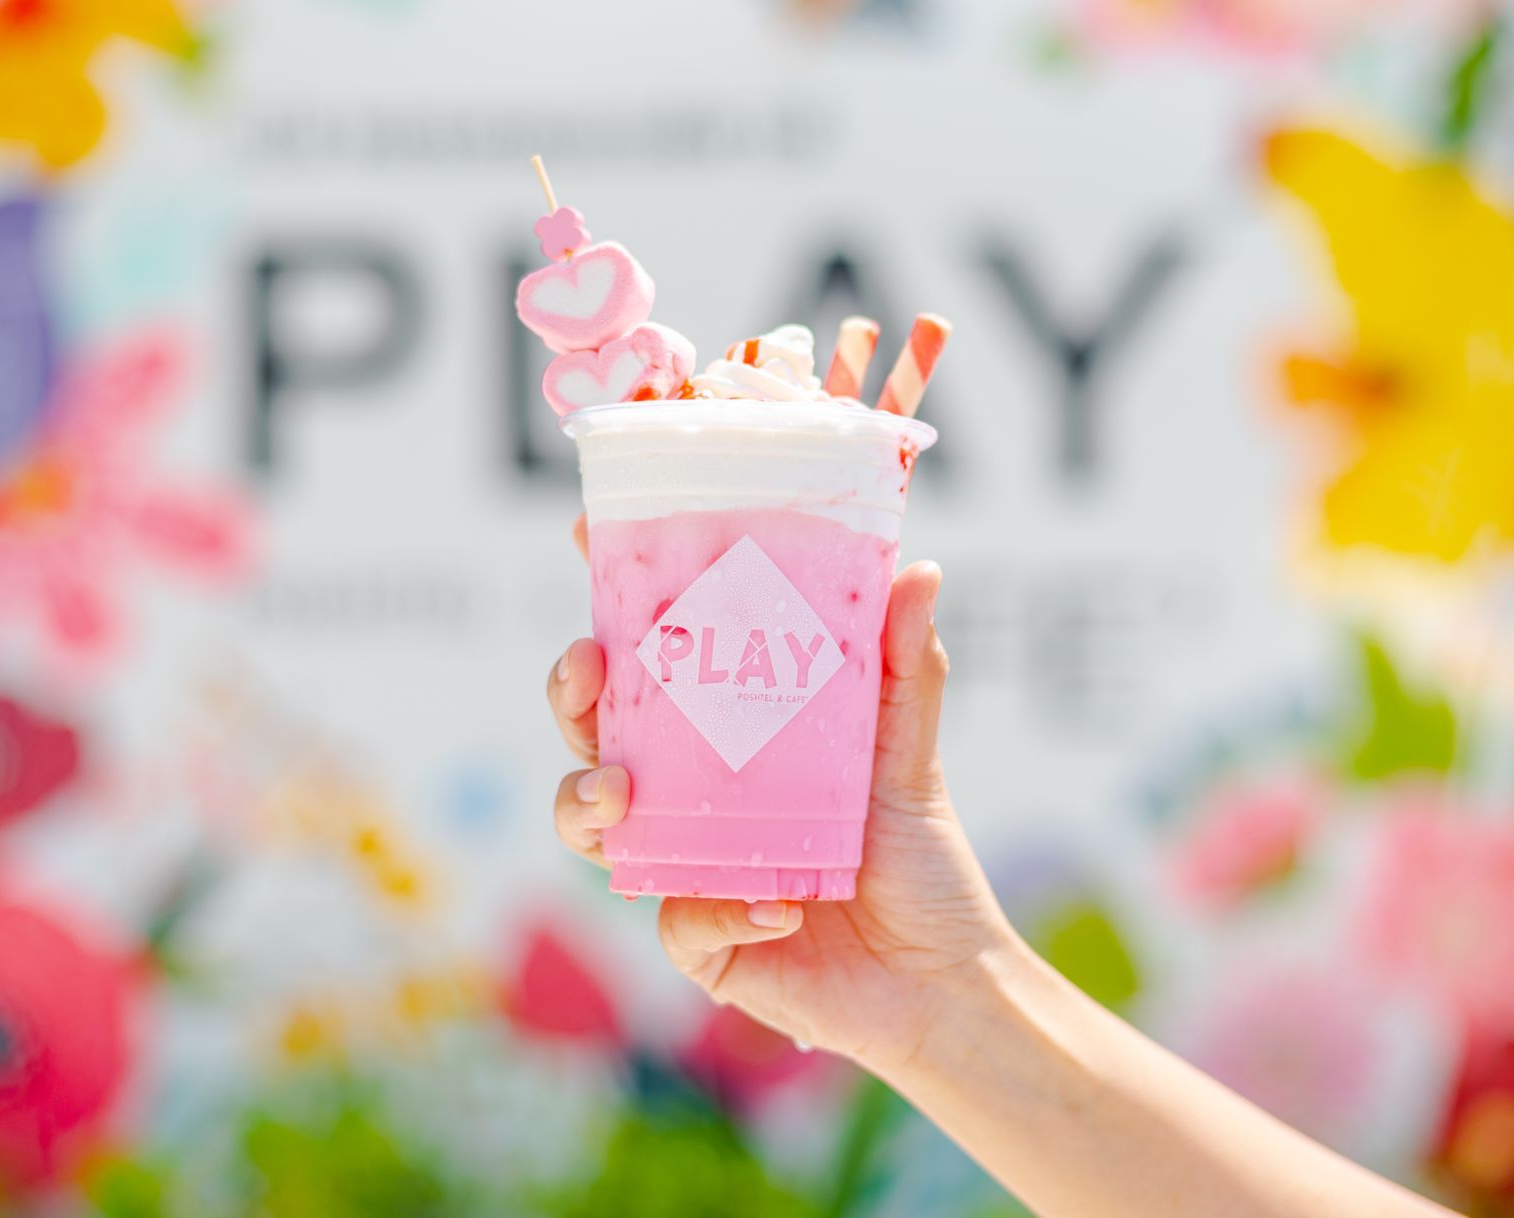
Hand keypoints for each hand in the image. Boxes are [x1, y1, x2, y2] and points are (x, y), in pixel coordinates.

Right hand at [547, 560, 1015, 1074]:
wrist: (942, 977)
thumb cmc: (918, 860)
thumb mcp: (907, 753)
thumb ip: (904, 668)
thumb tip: (918, 572)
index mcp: (726, 735)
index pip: (652, 661)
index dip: (609, 603)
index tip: (582, 536)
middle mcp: (690, 794)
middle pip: (595, 730)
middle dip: (571, 693)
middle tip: (586, 667)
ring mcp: (682, 864)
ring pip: (590, 823)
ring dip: (585, 799)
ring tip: (621, 791)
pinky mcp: (699, 938)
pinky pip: (678, 918)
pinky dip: (721, 906)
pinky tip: (778, 903)